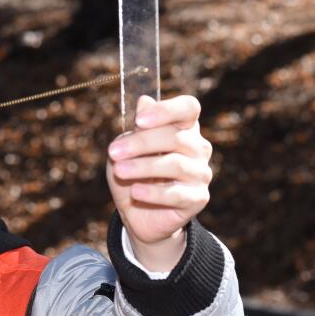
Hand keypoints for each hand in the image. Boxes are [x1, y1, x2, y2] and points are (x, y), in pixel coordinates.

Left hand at [105, 94, 213, 272]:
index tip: (138, 121)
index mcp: (184, 128)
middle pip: (176, 137)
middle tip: (113, 152)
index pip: (188, 108)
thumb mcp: (126, 149)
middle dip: (141, 143)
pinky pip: (177, 194)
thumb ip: (137, 128)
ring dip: (143, 167)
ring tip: (119, 171)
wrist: (138, 214)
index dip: (166, 110)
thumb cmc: (133, 174)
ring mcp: (201, 173)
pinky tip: (135, 192)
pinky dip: (153, 192)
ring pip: (176, 164)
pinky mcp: (198, 199)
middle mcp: (198, 147)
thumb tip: (144, 101)